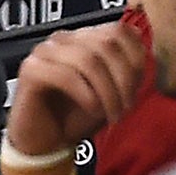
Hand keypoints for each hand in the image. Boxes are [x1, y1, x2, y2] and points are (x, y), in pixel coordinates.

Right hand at [6, 20, 148, 157]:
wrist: (45, 143)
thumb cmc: (75, 116)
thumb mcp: (112, 92)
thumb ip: (127, 69)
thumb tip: (145, 53)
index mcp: (85, 38)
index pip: (119, 30)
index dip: (135, 60)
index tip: (138, 89)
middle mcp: (65, 38)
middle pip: (107, 43)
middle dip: (124, 79)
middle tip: (126, 107)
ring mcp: (46, 50)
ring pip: (89, 59)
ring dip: (107, 91)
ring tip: (111, 114)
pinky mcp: (31, 69)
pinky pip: (66, 75)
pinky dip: (86, 95)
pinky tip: (92, 109)